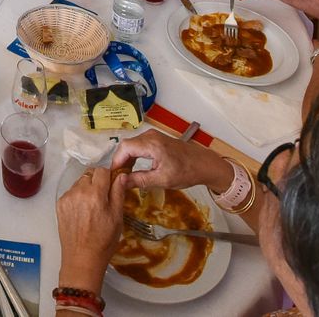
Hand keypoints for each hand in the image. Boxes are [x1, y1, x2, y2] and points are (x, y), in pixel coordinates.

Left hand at [56, 167, 126, 288]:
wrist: (82, 259)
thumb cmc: (103, 241)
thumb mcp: (117, 217)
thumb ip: (118, 193)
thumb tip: (121, 175)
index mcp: (95, 194)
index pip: (102, 171)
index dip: (109, 177)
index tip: (112, 186)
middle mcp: (78, 192)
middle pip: (89, 174)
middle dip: (97, 181)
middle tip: (103, 198)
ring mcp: (67, 198)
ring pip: (79, 182)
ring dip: (87, 188)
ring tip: (92, 207)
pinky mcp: (60, 205)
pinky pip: (71, 193)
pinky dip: (77, 197)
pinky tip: (83, 212)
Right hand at [111, 130, 230, 190]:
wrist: (204, 164)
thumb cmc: (186, 172)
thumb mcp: (162, 180)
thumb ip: (140, 180)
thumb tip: (121, 183)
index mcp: (151, 144)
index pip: (124, 148)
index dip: (116, 162)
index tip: (114, 176)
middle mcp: (150, 136)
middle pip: (126, 146)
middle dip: (120, 162)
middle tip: (119, 178)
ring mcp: (153, 136)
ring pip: (131, 146)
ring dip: (126, 160)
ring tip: (126, 176)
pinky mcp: (156, 139)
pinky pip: (139, 145)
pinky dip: (134, 156)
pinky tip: (135, 169)